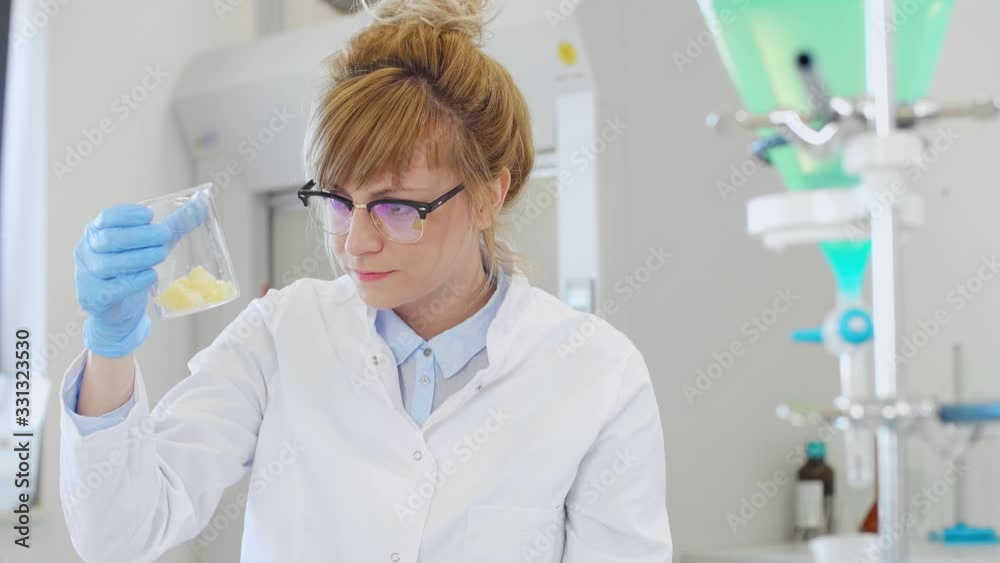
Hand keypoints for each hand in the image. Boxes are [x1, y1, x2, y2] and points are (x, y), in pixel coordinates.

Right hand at [74, 195, 208, 356]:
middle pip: (109, 239)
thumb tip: (203, 202)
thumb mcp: (154, 244)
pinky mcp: (93, 298)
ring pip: (108, 263)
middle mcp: (87, 251)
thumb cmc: (135, 269)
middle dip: (138, 236)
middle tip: (164, 236)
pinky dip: (133, 281)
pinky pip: (112, 288)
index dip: (127, 215)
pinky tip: (150, 276)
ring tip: (161, 254)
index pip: (107, 217)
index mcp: (97, 232)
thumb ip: (175, 224)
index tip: (149, 215)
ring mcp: (87, 275)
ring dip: (138, 257)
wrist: (119, 310)